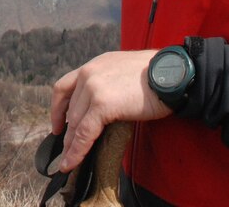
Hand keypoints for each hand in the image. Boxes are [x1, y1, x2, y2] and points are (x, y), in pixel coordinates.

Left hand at [50, 50, 172, 171]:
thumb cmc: (158, 75)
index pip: (65, 87)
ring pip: (75, 123)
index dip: (58, 109)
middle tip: (66, 150)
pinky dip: (77, 151)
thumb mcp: (124, 73)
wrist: (171, 74)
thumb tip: (104, 109)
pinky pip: (84, 133)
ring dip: (70, 146)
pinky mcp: (102, 104)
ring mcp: (93, 88)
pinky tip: (73, 162)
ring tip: (69, 162)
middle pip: (70, 109)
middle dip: (67, 133)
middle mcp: (89, 73)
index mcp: (95, 65)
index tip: (58, 125)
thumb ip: (110, 85)